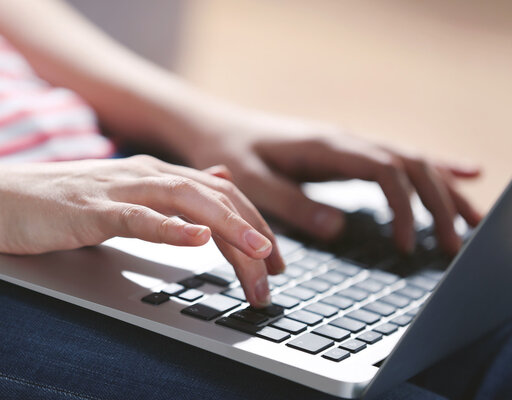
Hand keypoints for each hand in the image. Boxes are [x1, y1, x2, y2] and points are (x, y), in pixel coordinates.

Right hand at [0, 155, 284, 306]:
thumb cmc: (54, 203)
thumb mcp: (122, 194)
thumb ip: (169, 191)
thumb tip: (215, 180)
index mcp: (153, 175)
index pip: (220, 195)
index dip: (254, 223)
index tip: (274, 258)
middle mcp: (142, 175)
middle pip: (214, 199)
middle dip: (252, 233)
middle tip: (276, 270)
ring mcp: (115, 190)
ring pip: (185, 202)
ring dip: (227, 227)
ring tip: (258, 252)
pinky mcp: (87, 210)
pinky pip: (136, 217)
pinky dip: (169, 227)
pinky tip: (195, 239)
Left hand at [186, 111, 481, 254]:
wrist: (216, 129)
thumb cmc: (228, 154)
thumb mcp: (250, 182)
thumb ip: (291, 204)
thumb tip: (337, 228)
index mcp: (325, 146)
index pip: (383, 170)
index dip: (403, 207)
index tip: (405, 245)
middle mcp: (344, 140)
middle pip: (409, 164)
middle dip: (438, 203)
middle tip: (453, 247)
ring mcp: (348, 144)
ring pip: (411, 160)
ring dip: (443, 189)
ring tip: (471, 223)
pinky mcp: (346, 153)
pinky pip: (398, 157)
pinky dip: (433, 167)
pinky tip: (464, 174)